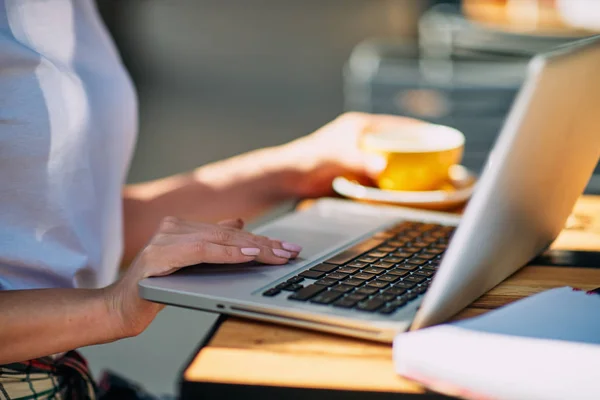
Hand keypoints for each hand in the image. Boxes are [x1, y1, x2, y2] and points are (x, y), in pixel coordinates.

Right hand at [104, 217, 301, 337]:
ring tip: (278, 254)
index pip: (230, 231)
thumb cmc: (157, 288)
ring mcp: (165, 238)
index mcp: (182, 227)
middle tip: (290, 251)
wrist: (121, 308)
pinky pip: (202, 250)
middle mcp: (173, 227)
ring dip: (252, 248)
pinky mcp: (159, 254)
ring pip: (219, 238)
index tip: (286, 247)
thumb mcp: (191, 264)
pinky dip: (227, 253)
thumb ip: (212, 243)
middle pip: (229, 233)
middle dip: (264, 244)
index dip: (261, 239)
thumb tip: (240, 222)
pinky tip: (248, 255)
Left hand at [281, 112, 427, 197]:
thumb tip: (383, 168)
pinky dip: (390, 180)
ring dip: (404, 167)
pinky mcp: (354, 172)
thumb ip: (360, 161)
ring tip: (427, 175)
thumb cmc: (309, 159)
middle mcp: (362, 138)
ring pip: (389, 159)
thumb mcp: (338, 158)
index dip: (418, 129)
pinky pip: (379, 174)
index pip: (397, 124)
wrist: (288, 177)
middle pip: (396, 142)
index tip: (438, 135)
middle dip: (416, 149)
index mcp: (360, 126)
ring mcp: (358, 155)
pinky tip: (401, 189)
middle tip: (439, 159)